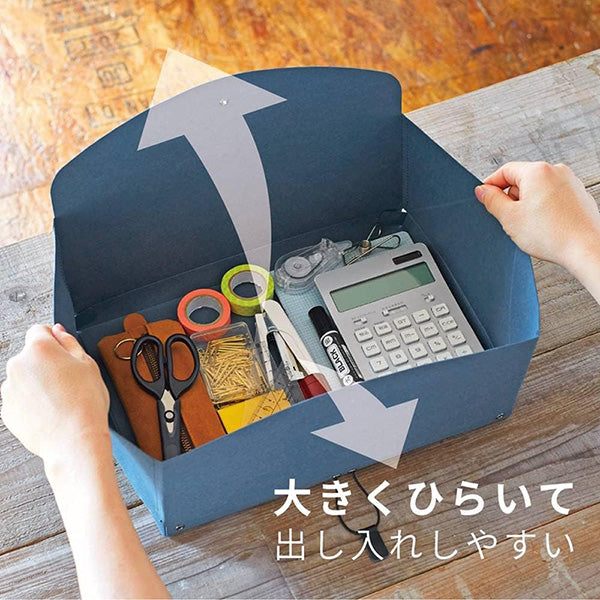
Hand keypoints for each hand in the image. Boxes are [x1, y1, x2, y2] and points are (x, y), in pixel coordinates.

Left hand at [1, 324, 109, 465]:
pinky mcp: (6, 410)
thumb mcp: (88, 364)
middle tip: (68, 380)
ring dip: (37, 383)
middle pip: (31, 355)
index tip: (63, 352)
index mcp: (39, 348)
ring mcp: (8, 389)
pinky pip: (19, 398)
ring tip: (60, 399)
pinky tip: (50, 410)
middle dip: (46, 363)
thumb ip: (69, 342)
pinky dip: (31, 402)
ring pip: (24, 378)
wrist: (74, 440)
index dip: (54, 340)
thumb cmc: (85, 404)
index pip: (39, 330)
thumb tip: (58, 332)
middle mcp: (18, 365)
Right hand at [475, 161, 599, 272]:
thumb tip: (483, 191)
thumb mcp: (509, 218)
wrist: (585, 249)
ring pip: (537, 190)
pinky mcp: (578, 196)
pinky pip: (552, 198)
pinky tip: (545, 227)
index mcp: (538, 171)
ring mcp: (570, 182)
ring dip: (528, 205)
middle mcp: (556, 171)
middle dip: (512, 198)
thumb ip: (492, 201)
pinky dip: (544, 210)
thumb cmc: (552, 235)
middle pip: (521, 180)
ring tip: (531, 226)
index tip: (484, 198)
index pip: (505, 171)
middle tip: (511, 219)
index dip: (490, 185)